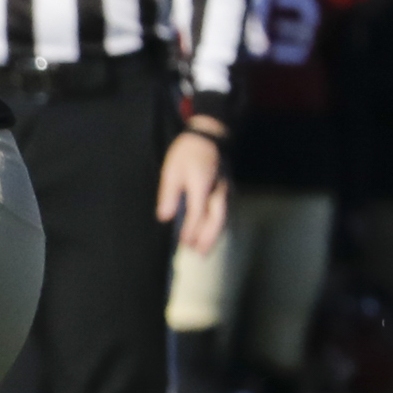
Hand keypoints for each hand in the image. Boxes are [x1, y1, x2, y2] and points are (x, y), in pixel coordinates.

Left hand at [158, 128, 227, 255]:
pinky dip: (219, 227)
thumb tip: (164, 217)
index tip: (184, 243)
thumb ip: (168, 194)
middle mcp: (218, 189)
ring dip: (214, 235)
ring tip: (204, 251)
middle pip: (216, 218)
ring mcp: (226, 190)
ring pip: (223, 217)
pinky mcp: (227, 191)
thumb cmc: (186, 153)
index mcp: (202, 183)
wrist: (208, 138)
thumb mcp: (171, 171)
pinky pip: (225, 213)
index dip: (191, 229)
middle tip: (198, 254)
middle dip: (208, 238)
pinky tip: (212, 236)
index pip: (198, 212)